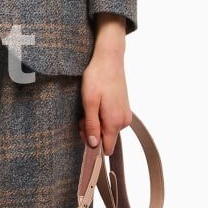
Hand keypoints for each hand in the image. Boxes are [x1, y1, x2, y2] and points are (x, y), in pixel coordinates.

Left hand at [79, 18, 130, 158]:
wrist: (109, 59)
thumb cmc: (97, 78)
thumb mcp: (89, 102)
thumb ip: (92, 125)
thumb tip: (94, 145)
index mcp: (115, 122)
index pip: (106, 148)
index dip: (92, 144)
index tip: (82, 131)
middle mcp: (123, 121)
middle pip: (105, 138)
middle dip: (92, 131)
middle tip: (82, 115)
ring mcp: (125, 114)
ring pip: (107, 129)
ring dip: (96, 123)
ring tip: (89, 106)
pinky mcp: (124, 108)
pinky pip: (111, 121)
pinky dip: (101, 116)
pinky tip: (96, 104)